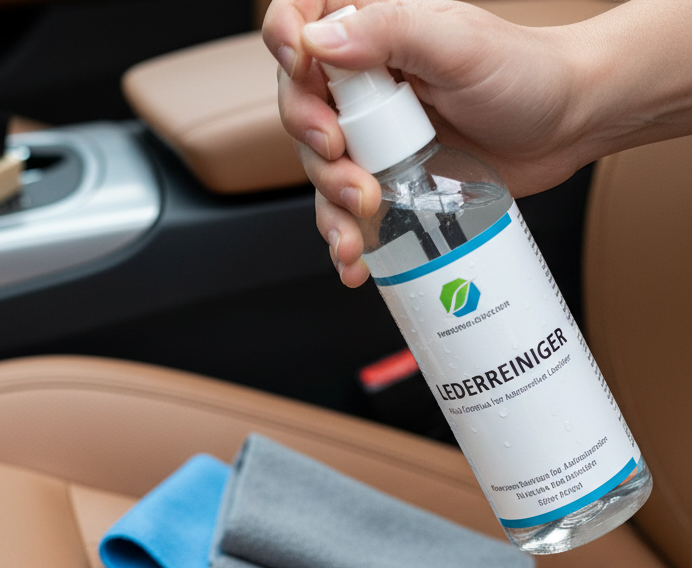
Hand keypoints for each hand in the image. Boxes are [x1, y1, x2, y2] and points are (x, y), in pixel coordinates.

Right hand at [262, 0, 630, 285]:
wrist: (567, 126)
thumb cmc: (525, 73)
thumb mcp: (458, 45)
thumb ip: (390, 32)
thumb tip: (320, 39)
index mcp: (375, 30)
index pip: (302, 20)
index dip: (285, 39)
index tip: (300, 67)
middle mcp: (363, 82)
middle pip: (300, 106)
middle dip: (313, 140)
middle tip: (344, 157)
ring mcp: (371, 135)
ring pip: (318, 167)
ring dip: (329, 198)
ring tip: (363, 210)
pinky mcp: (385, 179)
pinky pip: (346, 210)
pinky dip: (345, 237)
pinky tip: (354, 258)